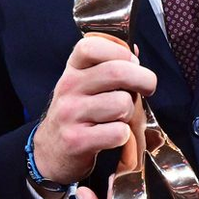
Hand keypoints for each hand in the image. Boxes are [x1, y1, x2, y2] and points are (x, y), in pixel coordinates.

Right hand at [32, 37, 156, 185]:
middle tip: (147, 88)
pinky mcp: (76, 140)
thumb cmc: (77, 113)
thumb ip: (108, 67)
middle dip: (144, 79)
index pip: (93, 46)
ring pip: (122, 103)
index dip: (121, 52)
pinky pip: (118, 132)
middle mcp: (69, 87)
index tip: (133, 63)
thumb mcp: (84, 84)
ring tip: (120, 118)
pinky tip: (113, 136)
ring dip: (131, 113)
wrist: (50, 151)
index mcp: (73, 69)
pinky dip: (124, 136)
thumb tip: (136, 51)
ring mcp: (70, 114)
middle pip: (117, 71)